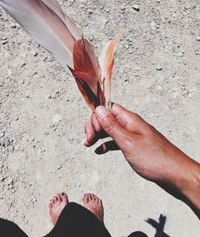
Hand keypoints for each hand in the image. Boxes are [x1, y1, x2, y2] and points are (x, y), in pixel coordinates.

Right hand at [84, 104, 199, 216]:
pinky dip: (106, 144)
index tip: (91, 132)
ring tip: (89, 144)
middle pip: (107, 118)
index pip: (108, 108)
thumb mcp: (128, 141)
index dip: (96, 117)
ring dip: (98, 135)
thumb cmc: (154, 158)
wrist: (174, 173)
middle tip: (88, 139)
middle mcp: (130, 124)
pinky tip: (100, 150)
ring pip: (110, 129)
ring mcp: (132, 135)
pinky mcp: (134, 145)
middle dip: (95, 126)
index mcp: (130, 119)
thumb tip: (99, 109)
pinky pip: (116, 141)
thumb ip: (112, 126)